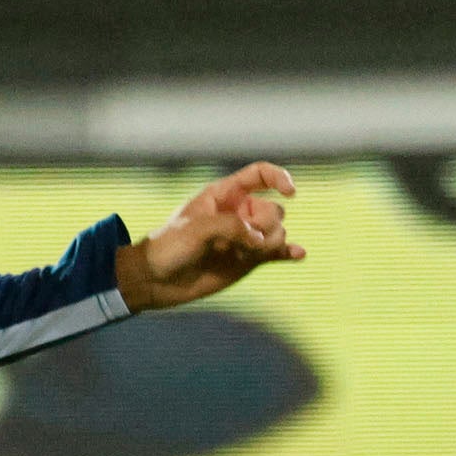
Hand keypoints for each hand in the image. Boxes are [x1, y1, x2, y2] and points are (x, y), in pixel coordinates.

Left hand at [119, 163, 306, 312]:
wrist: (156, 280)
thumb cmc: (169, 247)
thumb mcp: (196, 228)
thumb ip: (232, 227)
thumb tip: (260, 241)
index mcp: (224, 194)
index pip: (259, 174)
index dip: (279, 177)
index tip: (290, 192)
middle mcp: (239, 213)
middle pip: (274, 210)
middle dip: (267, 224)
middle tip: (245, 241)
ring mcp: (245, 237)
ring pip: (278, 233)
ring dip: (269, 244)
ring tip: (243, 255)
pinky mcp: (248, 261)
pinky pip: (277, 253)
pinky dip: (289, 253)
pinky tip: (299, 254)